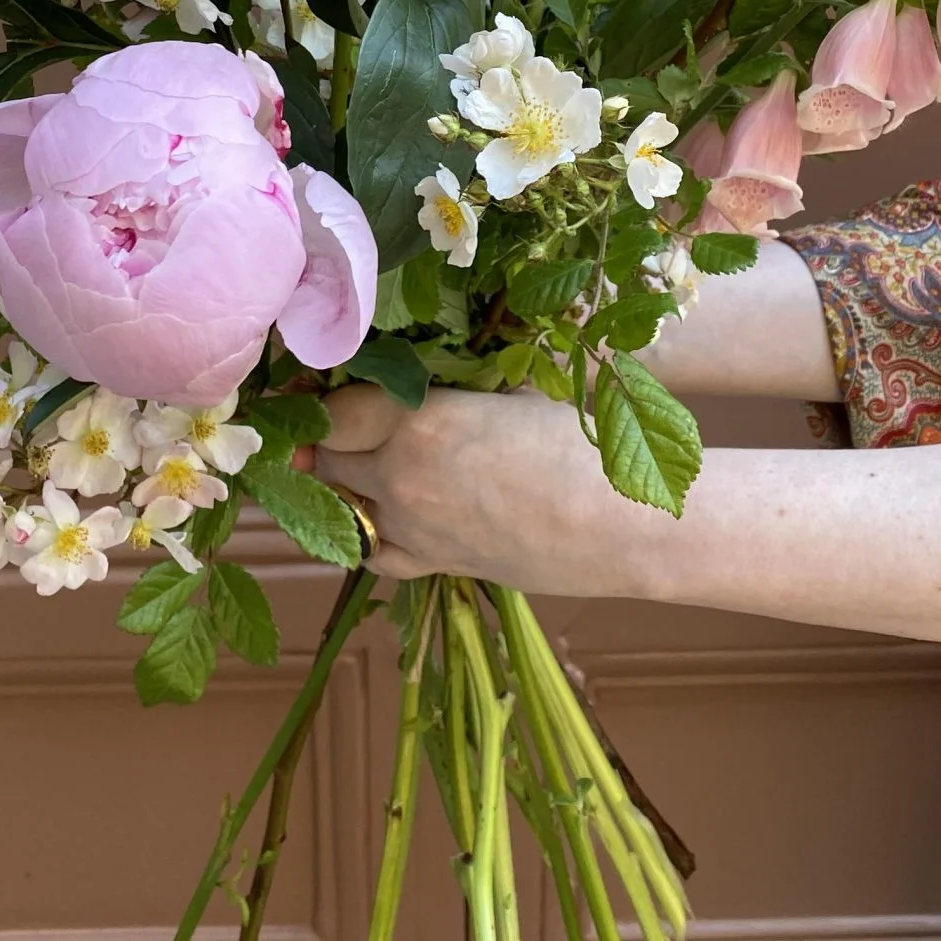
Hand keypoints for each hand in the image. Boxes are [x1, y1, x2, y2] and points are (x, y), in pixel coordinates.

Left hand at [308, 384, 675, 596]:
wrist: (619, 522)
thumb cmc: (577, 442)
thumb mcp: (511, 391)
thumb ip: (455, 386)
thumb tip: (428, 377)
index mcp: (417, 419)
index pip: (336, 411)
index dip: (324, 399)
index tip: (321, 388)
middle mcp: (399, 475)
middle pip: (330, 458)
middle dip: (329, 441)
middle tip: (338, 424)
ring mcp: (413, 526)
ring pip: (344, 507)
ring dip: (343, 485)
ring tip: (355, 466)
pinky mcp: (435, 563)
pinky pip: (374, 552)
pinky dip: (368, 533)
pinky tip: (380, 515)